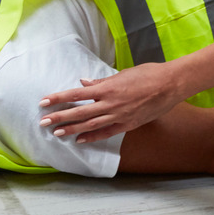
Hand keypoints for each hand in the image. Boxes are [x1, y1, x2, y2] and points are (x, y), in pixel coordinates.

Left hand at [38, 60, 188, 142]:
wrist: (171, 84)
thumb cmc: (148, 74)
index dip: (59, 98)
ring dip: (72, 129)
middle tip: (43, 122)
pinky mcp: (128, 124)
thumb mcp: (122, 74)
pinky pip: (106, 132)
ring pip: (90, 125)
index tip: (44, 101)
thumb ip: (101, 80)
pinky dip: (92, 137)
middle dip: (59, 117)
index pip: (76, 93)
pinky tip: (80, 140)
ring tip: (56, 133)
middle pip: (79, 112)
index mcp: (107, 87)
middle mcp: (110, 103)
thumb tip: (84, 82)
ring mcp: (119, 116)